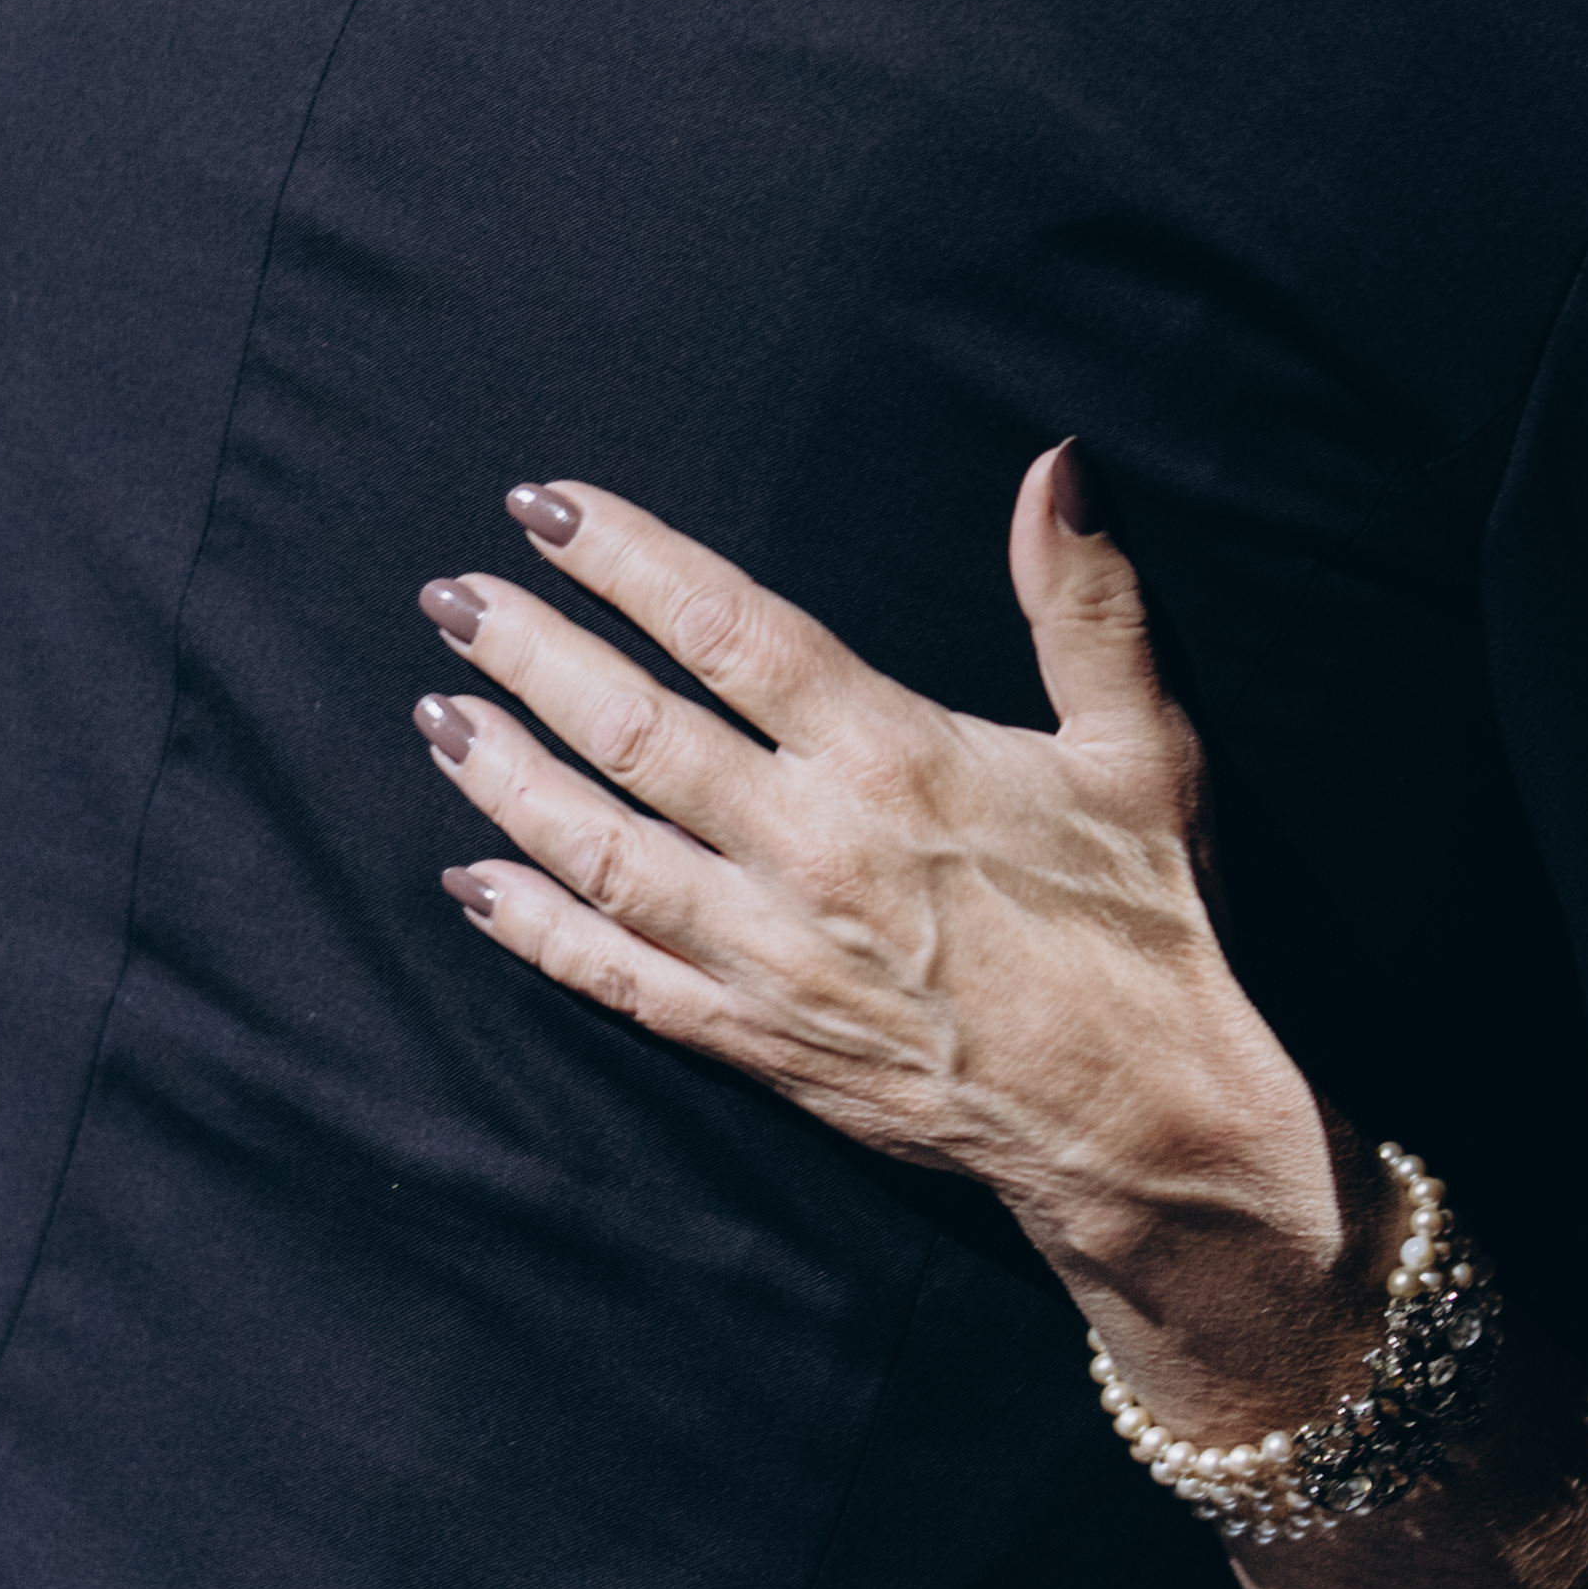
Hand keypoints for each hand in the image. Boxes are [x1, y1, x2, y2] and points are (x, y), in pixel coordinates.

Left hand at [407, 450, 1375, 1442]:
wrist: (1146, 1123)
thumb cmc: (1148, 927)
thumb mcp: (1142, 749)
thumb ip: (1084, 603)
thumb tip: (1058, 466)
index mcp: (895, 757)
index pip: (724, 629)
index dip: (623, 560)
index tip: (547, 506)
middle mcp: (812, 851)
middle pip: (631, 731)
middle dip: (528, 654)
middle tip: (451, 596)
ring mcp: (772, 955)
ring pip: (601, 853)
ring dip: (507, 779)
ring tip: (439, 715)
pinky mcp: (758, 1043)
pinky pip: (619, 981)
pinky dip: (537, 933)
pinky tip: (474, 888)